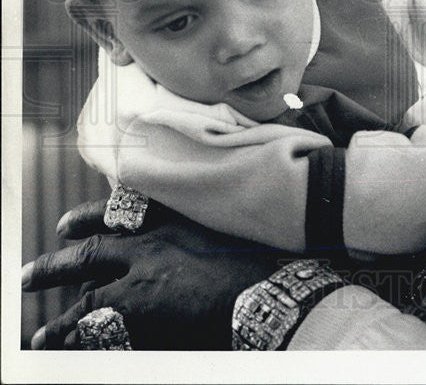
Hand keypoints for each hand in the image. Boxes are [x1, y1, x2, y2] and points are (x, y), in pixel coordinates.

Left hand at [22, 202, 292, 349]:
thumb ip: (205, 233)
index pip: (120, 211)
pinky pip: (93, 325)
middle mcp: (152, 243)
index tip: (65, 226)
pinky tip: (59, 344)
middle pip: (92, 252)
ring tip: (43, 336)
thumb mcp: (231, 232)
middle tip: (27, 279)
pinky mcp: (138, 308)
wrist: (267, 291)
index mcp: (174, 220)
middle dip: (56, 266)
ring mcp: (142, 275)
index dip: (89, 218)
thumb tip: (195, 244)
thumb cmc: (263, 263)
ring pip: (87, 292)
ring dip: (61, 315)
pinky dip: (74, 336)